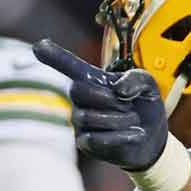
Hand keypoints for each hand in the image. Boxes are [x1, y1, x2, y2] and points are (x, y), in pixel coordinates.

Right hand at [34, 39, 167, 169]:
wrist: (152, 137)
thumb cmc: (143, 105)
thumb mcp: (148, 85)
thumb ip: (137, 78)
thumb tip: (118, 89)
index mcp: (93, 80)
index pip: (69, 67)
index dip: (54, 57)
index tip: (39, 46)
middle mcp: (81, 100)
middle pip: (77, 90)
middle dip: (107, 97)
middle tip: (128, 104)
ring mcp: (81, 122)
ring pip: (88, 117)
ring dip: (119, 119)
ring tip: (134, 121)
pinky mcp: (86, 144)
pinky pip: (95, 139)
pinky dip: (120, 136)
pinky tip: (136, 134)